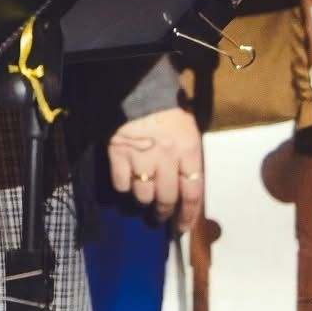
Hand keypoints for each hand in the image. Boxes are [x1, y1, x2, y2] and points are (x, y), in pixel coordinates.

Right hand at [108, 106, 203, 232]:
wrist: (134, 84)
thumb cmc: (164, 103)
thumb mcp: (187, 126)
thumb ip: (187, 153)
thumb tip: (185, 179)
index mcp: (189, 150)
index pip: (193, 193)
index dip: (189, 214)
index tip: (183, 226)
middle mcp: (167, 158)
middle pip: (166, 198)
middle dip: (163, 211)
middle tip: (160, 216)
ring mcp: (141, 157)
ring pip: (143, 194)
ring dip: (143, 201)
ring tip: (142, 200)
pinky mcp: (117, 153)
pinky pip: (121, 183)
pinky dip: (123, 187)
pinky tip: (125, 183)